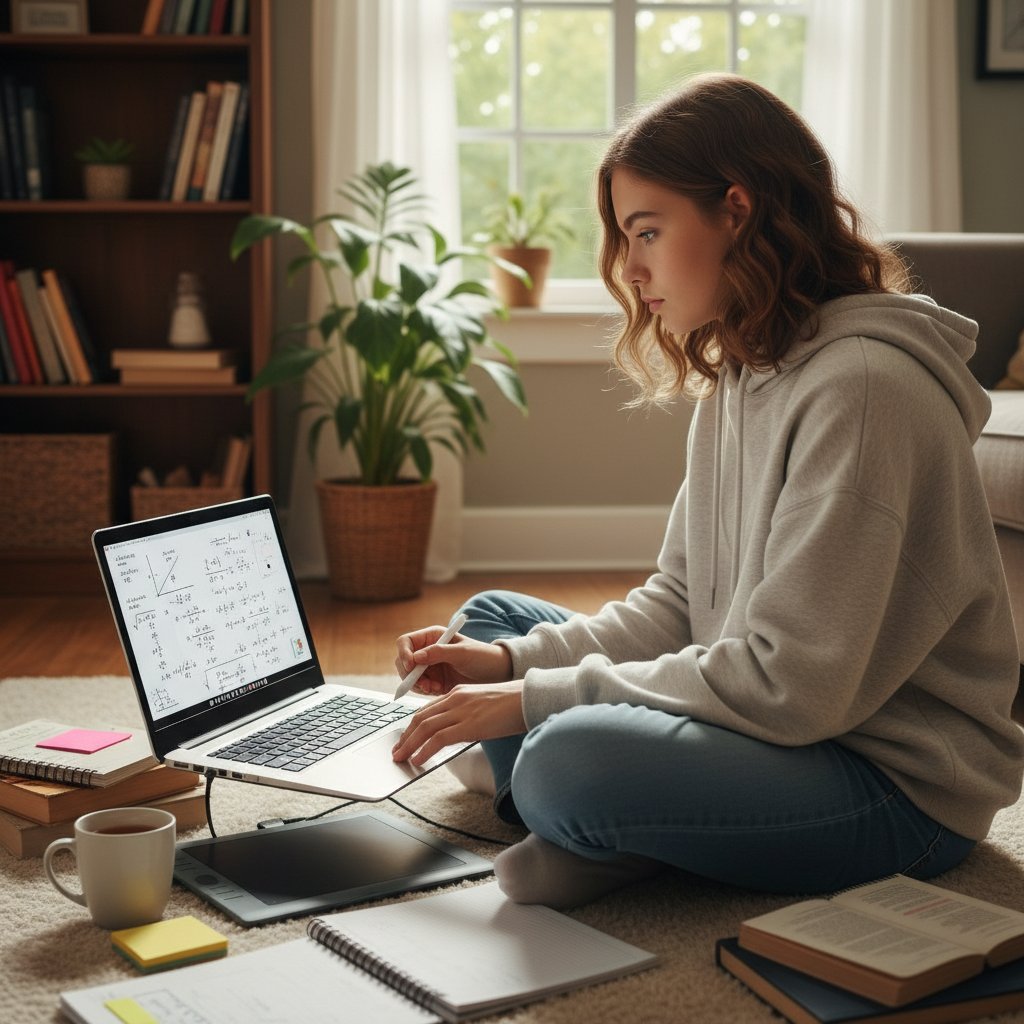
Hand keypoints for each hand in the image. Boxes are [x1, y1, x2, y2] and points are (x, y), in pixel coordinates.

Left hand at [391, 682, 525, 766]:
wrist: (529, 698)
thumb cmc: (512, 704)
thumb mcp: (484, 705)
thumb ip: (468, 714)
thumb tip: (460, 732)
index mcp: (458, 692)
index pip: (428, 709)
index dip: (413, 725)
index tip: (406, 737)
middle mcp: (455, 698)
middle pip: (421, 718)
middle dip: (405, 736)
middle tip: (396, 750)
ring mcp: (461, 711)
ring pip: (425, 728)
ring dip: (409, 744)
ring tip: (400, 758)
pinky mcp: (468, 725)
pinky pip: (438, 738)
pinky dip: (424, 749)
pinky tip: (418, 760)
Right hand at [394, 626, 512, 695]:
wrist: (497, 674)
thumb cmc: (483, 657)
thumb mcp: (462, 653)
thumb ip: (439, 653)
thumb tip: (415, 657)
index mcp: (432, 637)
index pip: (406, 642)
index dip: (404, 654)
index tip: (411, 667)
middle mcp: (427, 651)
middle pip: (403, 661)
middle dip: (410, 674)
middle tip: (424, 684)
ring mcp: (430, 667)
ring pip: (409, 677)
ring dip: (418, 685)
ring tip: (435, 688)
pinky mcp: (434, 681)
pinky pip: (419, 687)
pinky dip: (425, 691)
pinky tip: (439, 690)